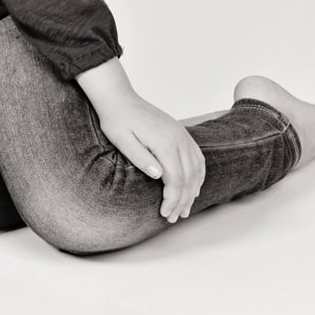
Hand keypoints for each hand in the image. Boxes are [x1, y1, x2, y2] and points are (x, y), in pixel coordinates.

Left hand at [94, 91, 205, 221]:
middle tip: (174, 217)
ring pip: (197, 169)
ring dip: (193, 190)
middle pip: (189, 177)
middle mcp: (178, 138)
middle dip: (183, 200)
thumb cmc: (116, 120)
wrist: (119, 98)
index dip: (172, 199)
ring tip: (184, 208)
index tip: (165, 213)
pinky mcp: (181, 133)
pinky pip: (197, 157)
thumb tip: (159, 176)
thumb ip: (140, 158)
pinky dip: (198, 175)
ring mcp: (182, 135)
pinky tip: (193, 187)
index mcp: (164, 142)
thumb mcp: (121, 140)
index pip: (176, 179)